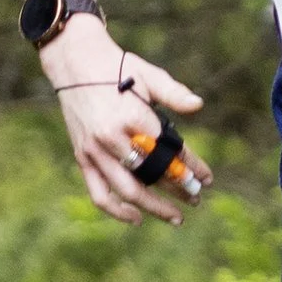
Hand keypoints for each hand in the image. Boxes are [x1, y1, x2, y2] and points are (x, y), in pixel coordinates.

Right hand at [53, 52, 208, 222]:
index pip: (170, 151)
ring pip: (128, 190)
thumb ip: (174, 93)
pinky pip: (99, 193)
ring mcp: (95, 150)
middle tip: (196, 199)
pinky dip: (117, 211)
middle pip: (152, 176)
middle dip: (178, 191)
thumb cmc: (117, 67)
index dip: (191, 167)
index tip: (207, 179)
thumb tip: (198, 106)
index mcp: (133, 116)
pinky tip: (137, 218)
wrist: (74, 62)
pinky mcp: (82, 157)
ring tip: (176, 216)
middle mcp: (112, 137)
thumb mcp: (149, 74)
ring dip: (154, 207)